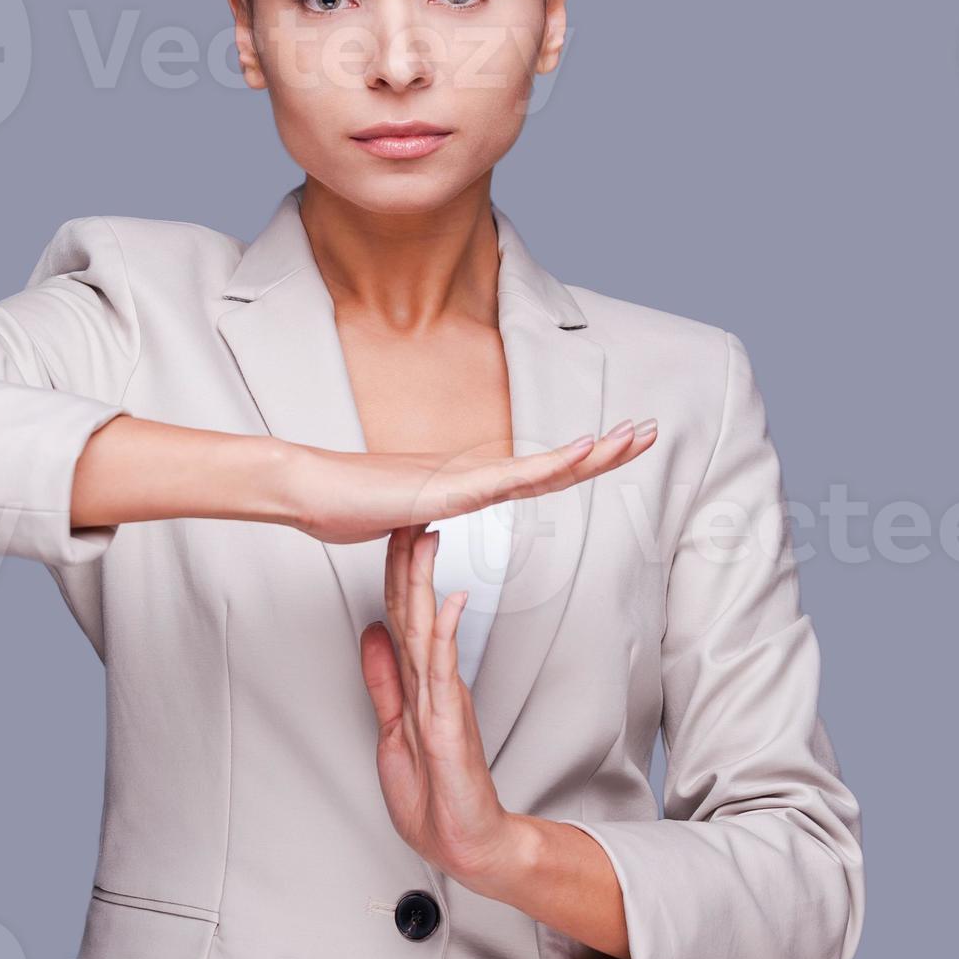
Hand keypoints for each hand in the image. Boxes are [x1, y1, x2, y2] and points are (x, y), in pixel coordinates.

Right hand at [285, 417, 656, 544]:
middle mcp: (476, 477)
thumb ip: (419, 521)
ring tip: (634, 435)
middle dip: (605, 450)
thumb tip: (423, 527)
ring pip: (544, 468)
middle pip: (554, 466)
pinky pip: (512, 478)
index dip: (578, 464)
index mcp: (469, 487)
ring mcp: (466, 480)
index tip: (613, 448)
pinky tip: (582, 452)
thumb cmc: (345, 506)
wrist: (310, 491)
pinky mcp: (452, 489)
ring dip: (593, 452)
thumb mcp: (398, 523)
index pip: (537, 478)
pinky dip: (551, 464)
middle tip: (648, 431)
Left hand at [356, 522, 528, 892]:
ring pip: (427, 629)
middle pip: (414, 611)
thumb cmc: (436, 794)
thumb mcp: (392, 729)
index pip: (402, 616)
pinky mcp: (451, 721)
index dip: (393, 574)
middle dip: (407, 562)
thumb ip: (382, 681)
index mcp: (419, 682)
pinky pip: (443, 669)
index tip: (390, 532)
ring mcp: (444, 699)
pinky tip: (448, 600)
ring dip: (424, 583)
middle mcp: (433, 682)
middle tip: (408, 512)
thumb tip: (370, 634)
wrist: (467, 841)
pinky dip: (442, 632)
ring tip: (426, 539)